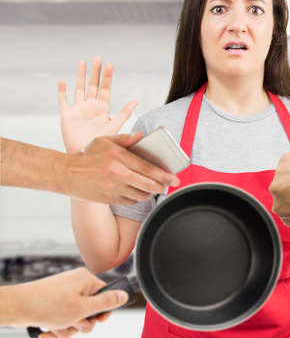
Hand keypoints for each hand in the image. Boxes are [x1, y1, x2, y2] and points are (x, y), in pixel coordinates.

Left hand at [11, 268, 127, 337]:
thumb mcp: (82, 308)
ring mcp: (64, 293)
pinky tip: (48, 330)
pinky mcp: (54, 302)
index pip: (105, 295)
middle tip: (73, 324)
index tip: (96, 320)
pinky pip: (64, 318)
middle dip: (81, 323)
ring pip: (76, 317)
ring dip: (67, 328)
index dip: (102, 312)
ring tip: (56, 328)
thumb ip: (105, 303)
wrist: (17, 307)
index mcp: (86, 280)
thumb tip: (124, 295)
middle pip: (90, 310)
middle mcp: (76, 284)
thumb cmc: (47, 305)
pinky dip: (58, 327)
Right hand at [57, 133, 179, 204]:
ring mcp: (113, 188)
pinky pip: (130, 201)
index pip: (147, 168)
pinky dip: (137, 198)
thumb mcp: (105, 140)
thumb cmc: (88, 155)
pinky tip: (137, 192)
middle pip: (147, 184)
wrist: (67, 174)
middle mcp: (117, 174)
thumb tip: (142, 135)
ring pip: (140, 194)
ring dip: (149, 192)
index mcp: (118, 157)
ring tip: (152, 187)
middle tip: (168, 185)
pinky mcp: (109, 199)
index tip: (174, 178)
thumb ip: (125, 138)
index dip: (163, 174)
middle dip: (161, 186)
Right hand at [59, 56, 137, 153]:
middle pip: (93, 85)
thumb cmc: (101, 145)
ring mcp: (78, 110)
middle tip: (98, 58)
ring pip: (79, 89)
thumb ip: (124, 113)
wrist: (86, 157)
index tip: (110, 65)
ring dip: (80, 76)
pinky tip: (63, 81)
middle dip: (95, 71)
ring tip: (82, 63)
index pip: (106, 89)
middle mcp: (91, 107)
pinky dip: (62, 91)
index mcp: (103, 109)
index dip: (107, 77)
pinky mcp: (67, 116)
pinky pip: (63, 101)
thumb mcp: (115, 127)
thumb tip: (136, 101)